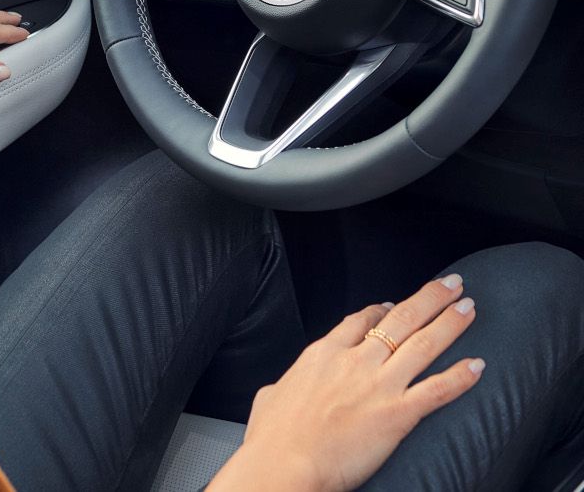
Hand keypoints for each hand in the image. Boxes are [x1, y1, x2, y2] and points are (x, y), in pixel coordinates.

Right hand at [208, 274, 484, 491]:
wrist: (284, 463)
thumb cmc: (272, 437)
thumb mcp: (270, 398)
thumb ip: (282, 386)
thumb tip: (278, 389)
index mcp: (323, 354)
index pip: (359, 321)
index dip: (382, 310)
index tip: (396, 304)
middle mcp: (355, 362)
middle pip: (399, 320)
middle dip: (429, 299)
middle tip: (451, 284)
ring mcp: (378, 386)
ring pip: (423, 345)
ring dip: (449, 323)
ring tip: (468, 307)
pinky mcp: (398, 413)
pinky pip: (438, 390)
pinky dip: (460, 376)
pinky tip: (478, 365)